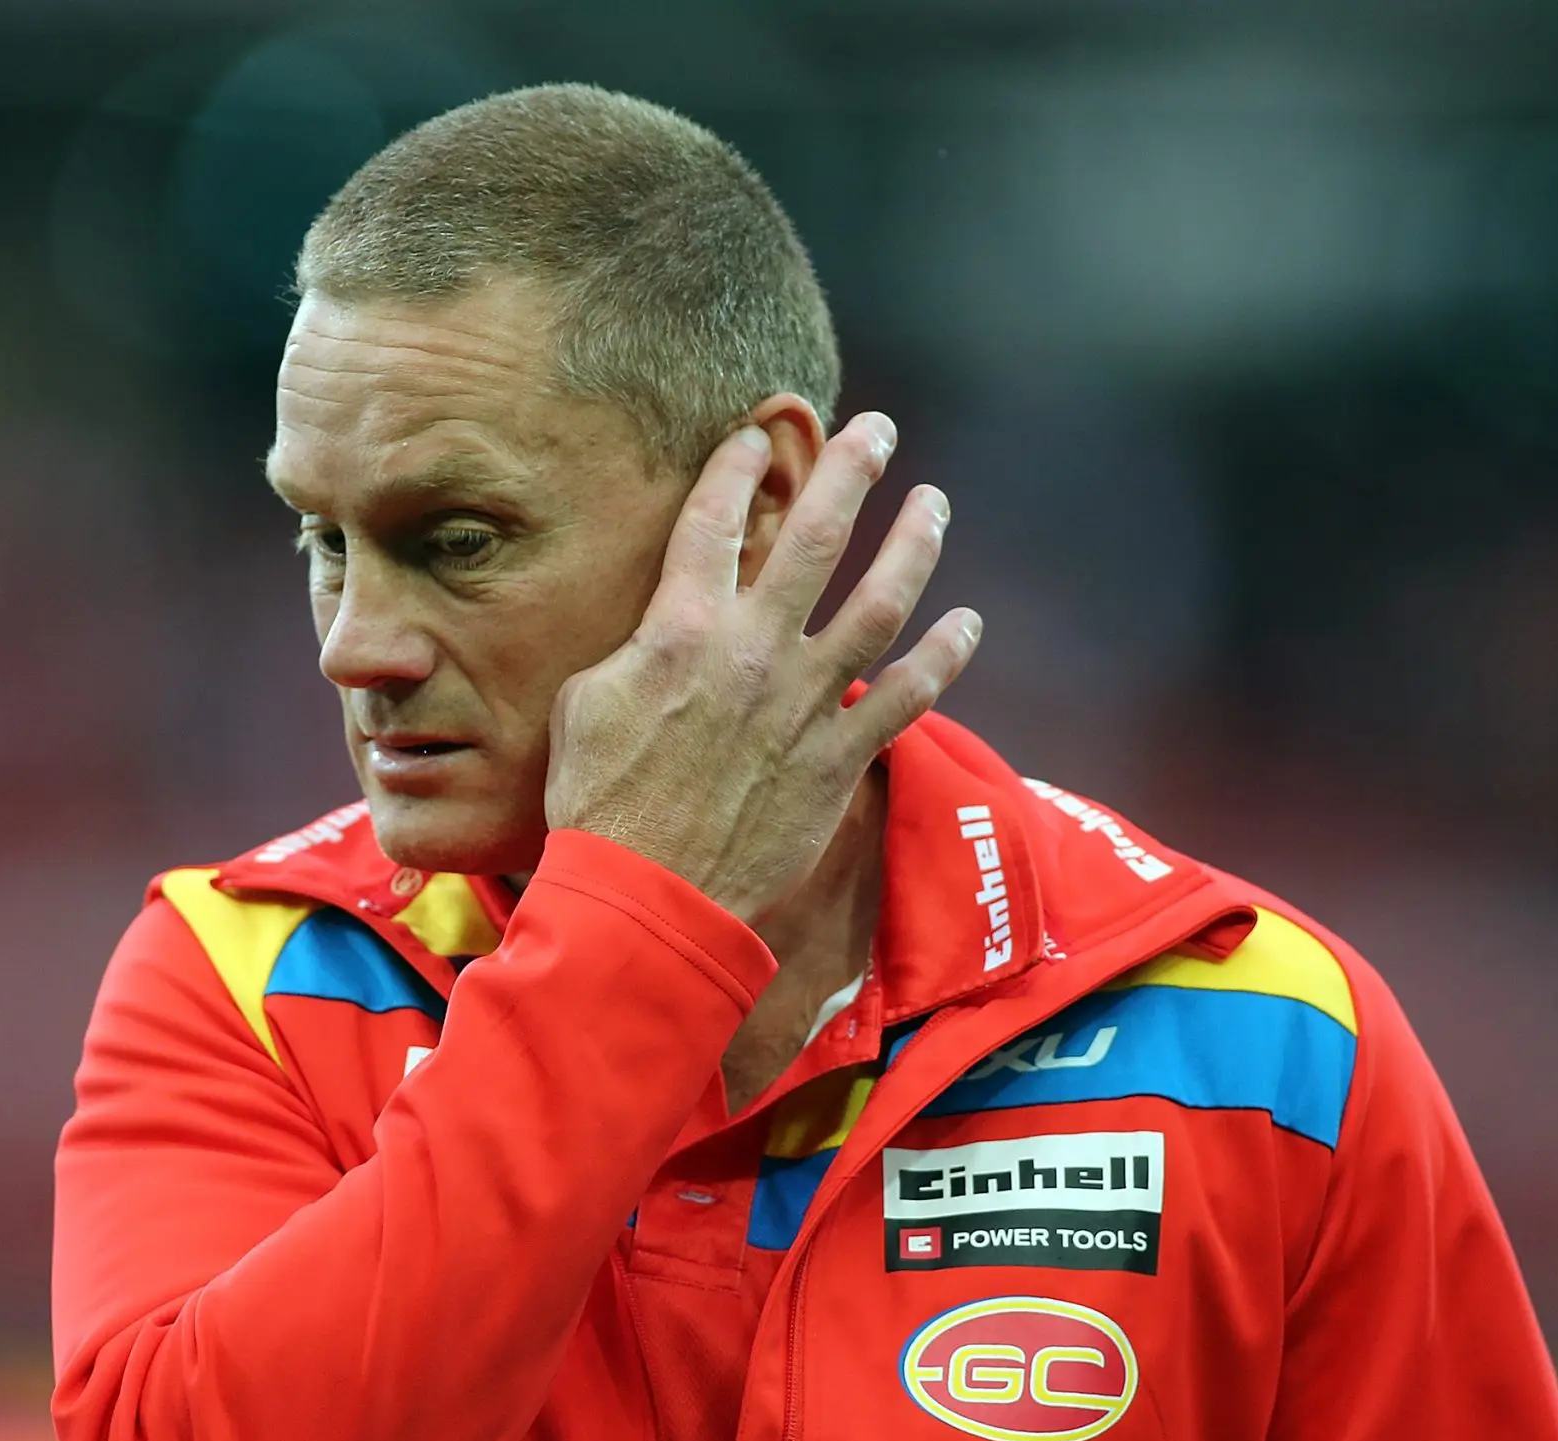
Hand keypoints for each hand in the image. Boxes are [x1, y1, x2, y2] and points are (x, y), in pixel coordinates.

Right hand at [544, 412, 981, 923]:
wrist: (648, 893)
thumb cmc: (601, 801)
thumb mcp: (588, 702)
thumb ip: (636, 648)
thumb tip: (665, 627)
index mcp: (682, 628)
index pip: (716, 521)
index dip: (738, 467)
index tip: (755, 436)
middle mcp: (754, 649)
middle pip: (815, 536)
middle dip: (849, 469)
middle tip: (875, 430)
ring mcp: (805, 701)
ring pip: (880, 600)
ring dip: (914, 541)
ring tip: (933, 501)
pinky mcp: (839, 756)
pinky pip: (909, 694)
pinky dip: (945, 655)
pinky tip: (968, 621)